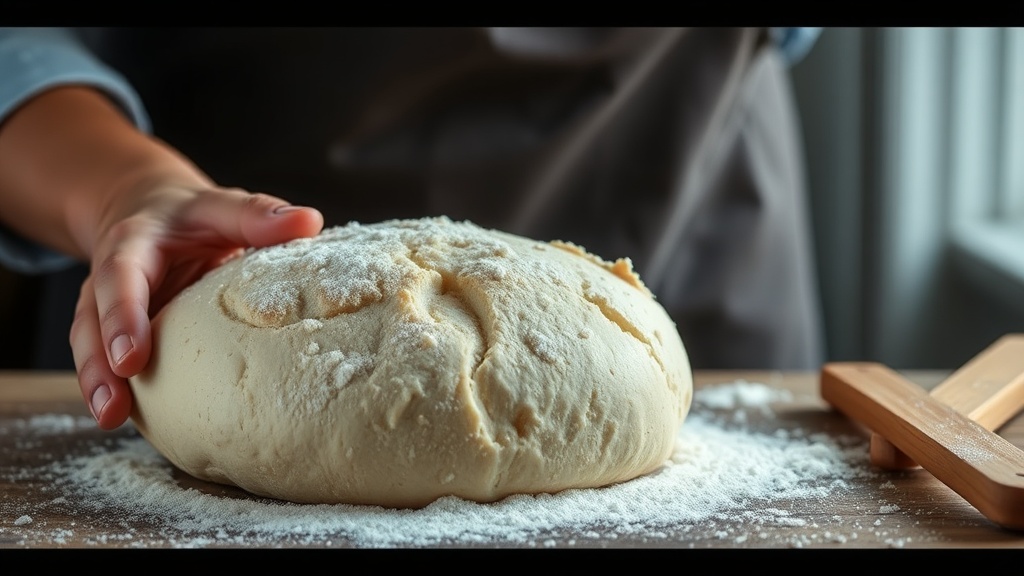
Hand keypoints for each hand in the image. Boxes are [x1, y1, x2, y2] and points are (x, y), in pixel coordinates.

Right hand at [70, 182, 322, 428]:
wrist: (154, 212)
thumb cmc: (195, 217)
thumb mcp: (222, 207)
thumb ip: (259, 215)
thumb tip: (309, 222)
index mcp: (133, 243)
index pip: (121, 277)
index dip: (123, 316)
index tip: (133, 356)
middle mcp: (108, 278)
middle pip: (91, 321)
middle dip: (99, 363)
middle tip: (114, 405)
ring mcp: (106, 309)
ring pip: (89, 347)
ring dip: (97, 385)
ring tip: (112, 418)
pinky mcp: (115, 333)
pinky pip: (106, 362)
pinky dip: (114, 390)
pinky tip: (128, 419)